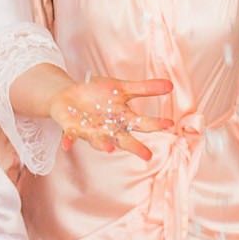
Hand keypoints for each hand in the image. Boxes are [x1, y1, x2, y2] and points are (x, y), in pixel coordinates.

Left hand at [49, 76, 175, 160]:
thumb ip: (144, 88)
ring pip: (98, 141)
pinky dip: (69, 140)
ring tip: (109, 149)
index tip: (169, 124)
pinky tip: (67, 145)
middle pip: (123, 139)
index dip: (155, 123)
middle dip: (134, 147)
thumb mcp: (121, 87)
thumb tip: (171, 85)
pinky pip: (71, 136)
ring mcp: (90, 131)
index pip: (142, 123)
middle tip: (147, 155)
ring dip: (103, 145)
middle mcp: (108, 130)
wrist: (69, 96)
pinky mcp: (72, 128)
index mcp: (122, 119)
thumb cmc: (97, 94)